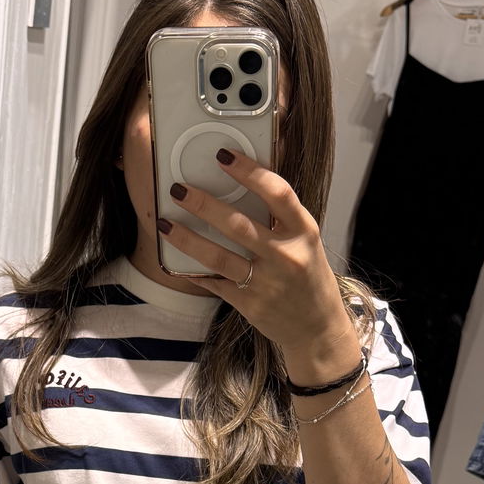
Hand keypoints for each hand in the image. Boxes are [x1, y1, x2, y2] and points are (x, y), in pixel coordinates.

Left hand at [156, 148, 359, 370]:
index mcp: (304, 232)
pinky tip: (176, 260)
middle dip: (204, 205)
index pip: (277, 194)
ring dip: (188, 239)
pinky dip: (195, 271)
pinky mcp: (251, 305)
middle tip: (178, 189)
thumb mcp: (305, 240)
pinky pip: (216, 284)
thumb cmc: (308, 275)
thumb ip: (281, 214)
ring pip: (219, 257)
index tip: (223, 156)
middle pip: (239, 225)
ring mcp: (267, 283)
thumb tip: (248, 176)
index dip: (250, 172)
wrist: (318, 327)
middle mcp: (286, 256)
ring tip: (165, 223)